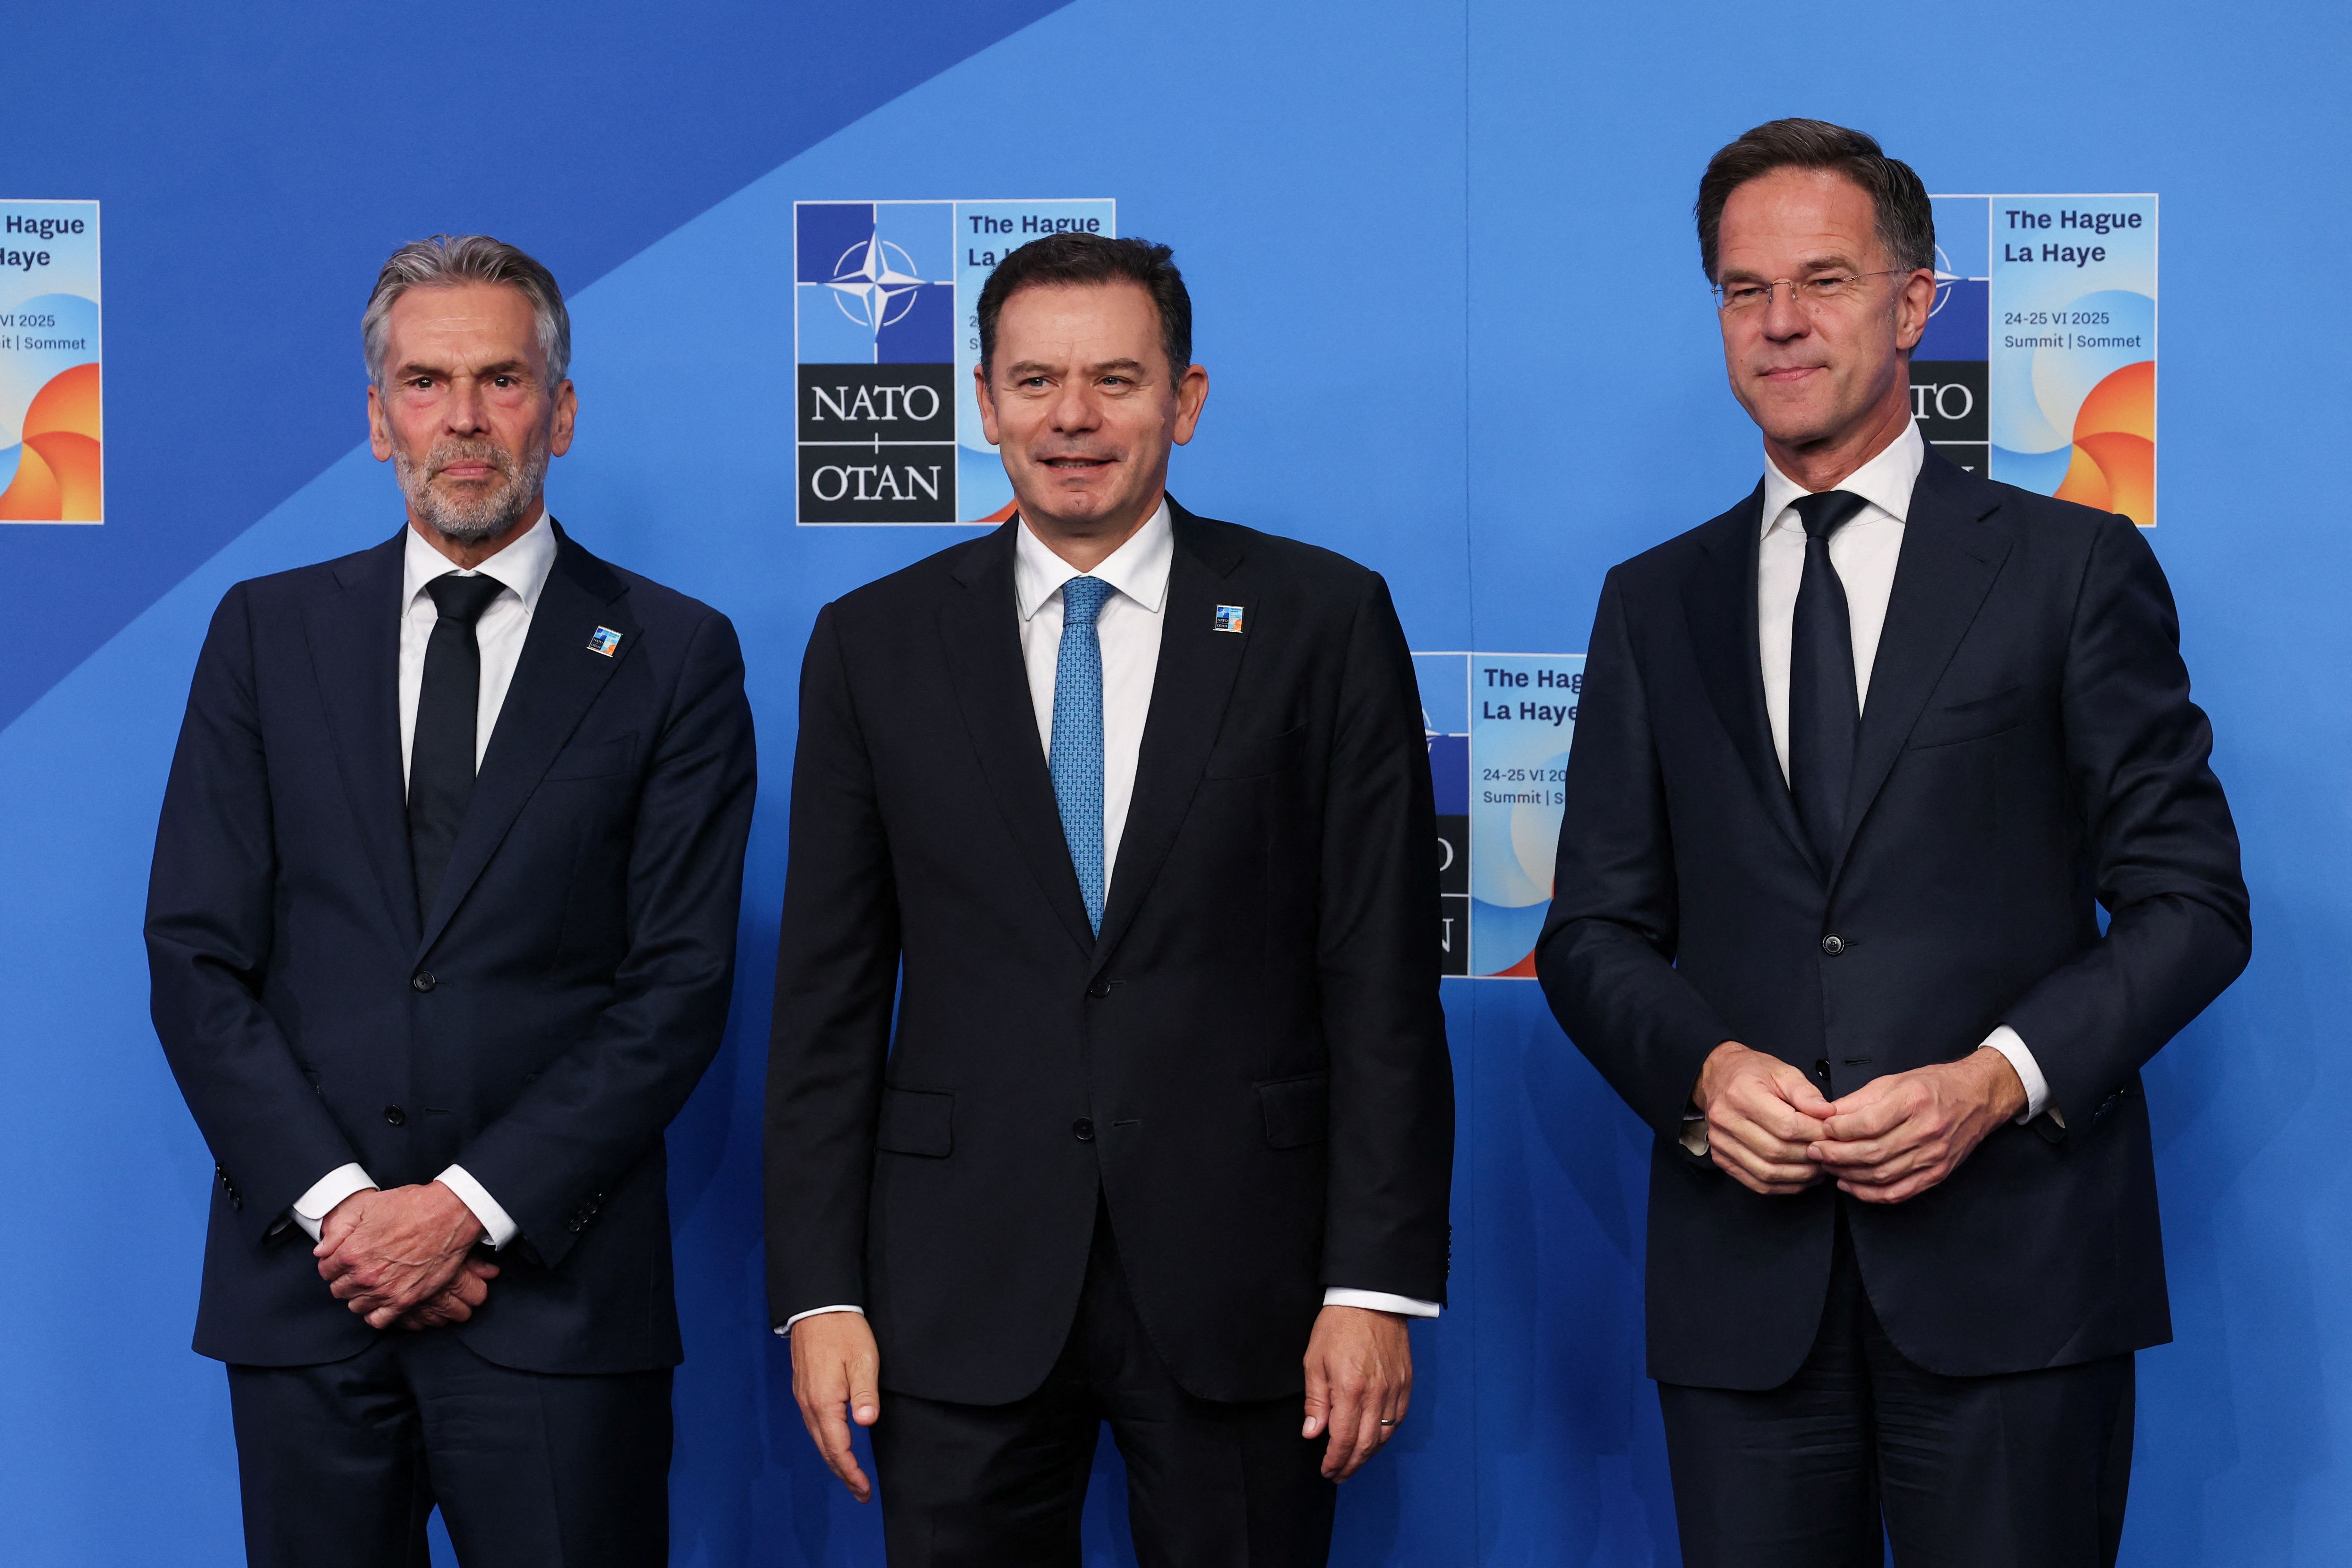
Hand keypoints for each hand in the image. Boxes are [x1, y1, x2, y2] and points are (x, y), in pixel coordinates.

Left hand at [314, 1182, 485, 1329]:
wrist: (449, 1214)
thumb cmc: (410, 1206)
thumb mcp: (367, 1205)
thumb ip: (337, 1228)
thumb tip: (321, 1250)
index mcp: (351, 1252)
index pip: (326, 1269)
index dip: (334, 1261)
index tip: (345, 1256)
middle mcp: (365, 1276)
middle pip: (339, 1289)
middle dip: (346, 1278)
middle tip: (361, 1266)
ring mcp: (385, 1291)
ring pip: (356, 1305)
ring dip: (360, 1294)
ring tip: (373, 1280)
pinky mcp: (406, 1300)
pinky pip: (377, 1320)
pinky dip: (376, 1312)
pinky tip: (381, 1299)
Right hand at [790, 1311, 880, 1502]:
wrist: (818, 1306)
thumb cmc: (844, 1331)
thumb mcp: (864, 1359)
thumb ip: (865, 1392)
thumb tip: (865, 1421)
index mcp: (825, 1401)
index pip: (837, 1448)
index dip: (851, 1471)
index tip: (864, 1489)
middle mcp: (809, 1405)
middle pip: (825, 1450)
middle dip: (843, 1473)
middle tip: (860, 1492)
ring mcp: (804, 1398)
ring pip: (817, 1439)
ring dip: (834, 1460)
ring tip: (850, 1475)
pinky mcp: (804, 1390)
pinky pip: (814, 1426)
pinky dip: (826, 1443)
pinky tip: (836, 1446)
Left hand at [1301, 1305, 1412, 1481]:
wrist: (1372, 1298)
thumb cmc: (1338, 1326)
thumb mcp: (1315, 1360)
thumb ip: (1315, 1400)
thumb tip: (1312, 1433)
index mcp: (1350, 1389)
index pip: (1344, 1439)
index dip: (1334, 1460)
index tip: (1326, 1470)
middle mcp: (1376, 1394)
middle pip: (1366, 1445)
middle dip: (1351, 1465)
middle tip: (1338, 1474)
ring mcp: (1394, 1390)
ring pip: (1384, 1436)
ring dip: (1368, 1455)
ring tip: (1353, 1462)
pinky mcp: (1406, 1383)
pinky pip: (1398, 1419)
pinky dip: (1385, 1436)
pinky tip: (1374, 1440)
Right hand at [1692, 1041, 1832, 1194]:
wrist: (1719, 1077)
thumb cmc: (1752, 1073)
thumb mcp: (1782, 1072)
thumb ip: (1806, 1092)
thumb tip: (1827, 1114)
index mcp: (1742, 1094)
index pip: (1786, 1125)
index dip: (1814, 1133)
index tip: (1831, 1133)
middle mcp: (1726, 1120)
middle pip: (1777, 1151)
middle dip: (1809, 1156)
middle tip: (1828, 1152)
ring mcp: (1721, 1143)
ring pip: (1767, 1172)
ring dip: (1799, 1175)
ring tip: (1818, 1167)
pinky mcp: (1722, 1158)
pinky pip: (1757, 1183)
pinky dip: (1784, 1186)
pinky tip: (1800, 1177)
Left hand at [1808, 1047, 2026, 1203]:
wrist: (1978, 1097)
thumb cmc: (1934, 1085)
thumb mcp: (1894, 1081)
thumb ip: (1858, 1100)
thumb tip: (1825, 1115)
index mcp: (1914, 1101)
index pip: (1867, 1123)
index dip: (1838, 1130)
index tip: (1819, 1129)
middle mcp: (1926, 1130)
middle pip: (1872, 1152)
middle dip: (1836, 1155)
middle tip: (1814, 1151)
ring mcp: (1935, 1156)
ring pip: (1882, 1175)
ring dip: (1848, 1175)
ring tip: (1828, 1167)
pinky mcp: (1938, 1173)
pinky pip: (1899, 1192)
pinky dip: (1871, 1193)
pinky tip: (1851, 1185)